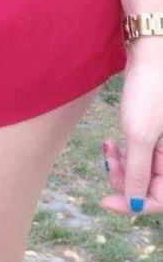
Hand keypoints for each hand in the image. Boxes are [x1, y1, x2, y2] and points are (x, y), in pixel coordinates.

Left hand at [100, 40, 162, 214]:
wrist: (149, 56)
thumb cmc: (149, 92)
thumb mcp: (139, 135)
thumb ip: (138, 172)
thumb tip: (134, 204)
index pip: (160, 200)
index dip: (133, 204)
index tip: (105, 201)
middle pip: (148, 186)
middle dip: (123, 180)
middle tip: (107, 162)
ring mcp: (162, 143)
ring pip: (140, 170)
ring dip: (120, 165)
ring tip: (107, 149)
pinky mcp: (152, 131)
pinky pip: (137, 153)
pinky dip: (122, 153)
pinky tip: (109, 143)